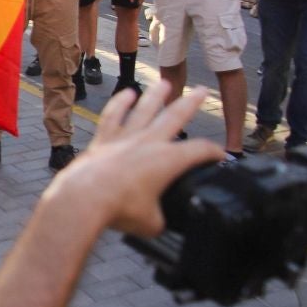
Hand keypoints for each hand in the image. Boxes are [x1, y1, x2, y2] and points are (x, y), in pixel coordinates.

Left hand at [55, 85, 224, 234]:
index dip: (214, 152)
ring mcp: (124, 138)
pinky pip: (113, 116)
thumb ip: (159, 220)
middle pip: (175, 116)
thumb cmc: (119, 209)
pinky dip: (120, 104)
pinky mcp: (102, 140)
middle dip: (191, 102)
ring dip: (155, 96)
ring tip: (164, 84)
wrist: (85, 198)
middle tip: (200, 91)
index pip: (199, 150)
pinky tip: (126, 94)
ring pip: (144, 110)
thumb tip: (156, 222)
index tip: (221, 155)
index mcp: (168, 160)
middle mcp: (148, 142)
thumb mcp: (150, 223)